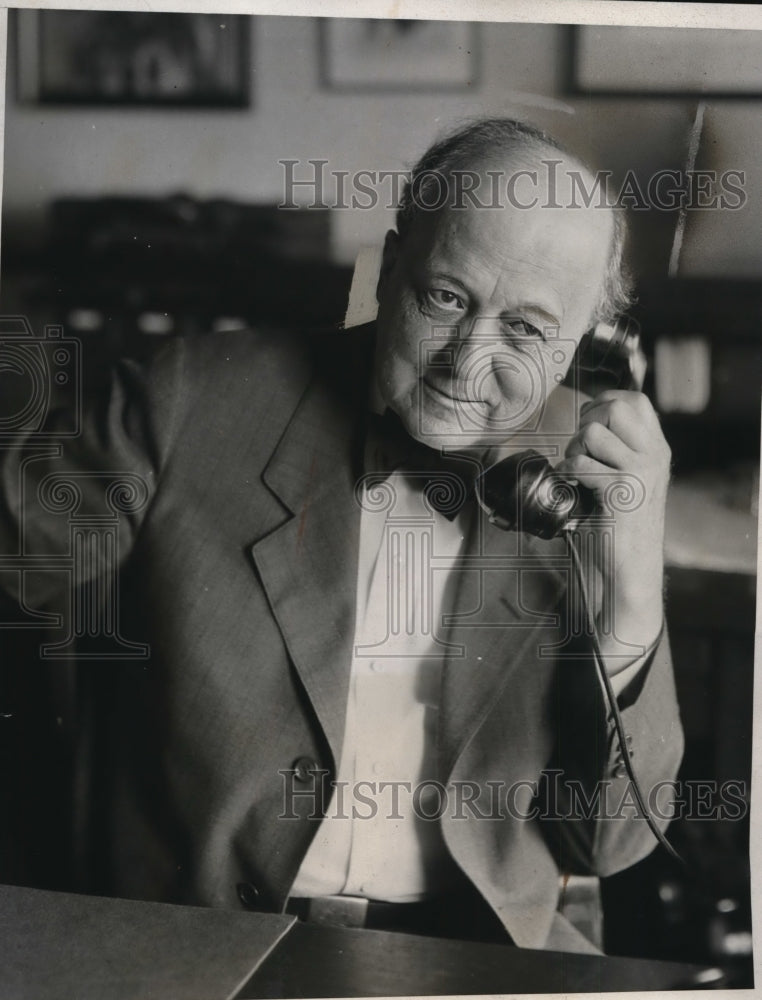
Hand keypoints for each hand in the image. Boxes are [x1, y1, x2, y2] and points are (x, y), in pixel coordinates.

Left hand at [555, 390, 670, 674]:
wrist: (631, 570)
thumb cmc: (619, 529)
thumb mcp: (625, 482)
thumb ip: (615, 453)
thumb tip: (585, 421)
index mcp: (656, 450)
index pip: (634, 400)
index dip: (604, 402)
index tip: (588, 423)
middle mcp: (654, 456)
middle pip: (614, 408)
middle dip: (586, 424)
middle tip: (580, 453)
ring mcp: (641, 470)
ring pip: (592, 433)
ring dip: (574, 451)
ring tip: (577, 474)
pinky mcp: (622, 489)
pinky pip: (581, 464)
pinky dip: (568, 475)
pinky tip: (573, 490)